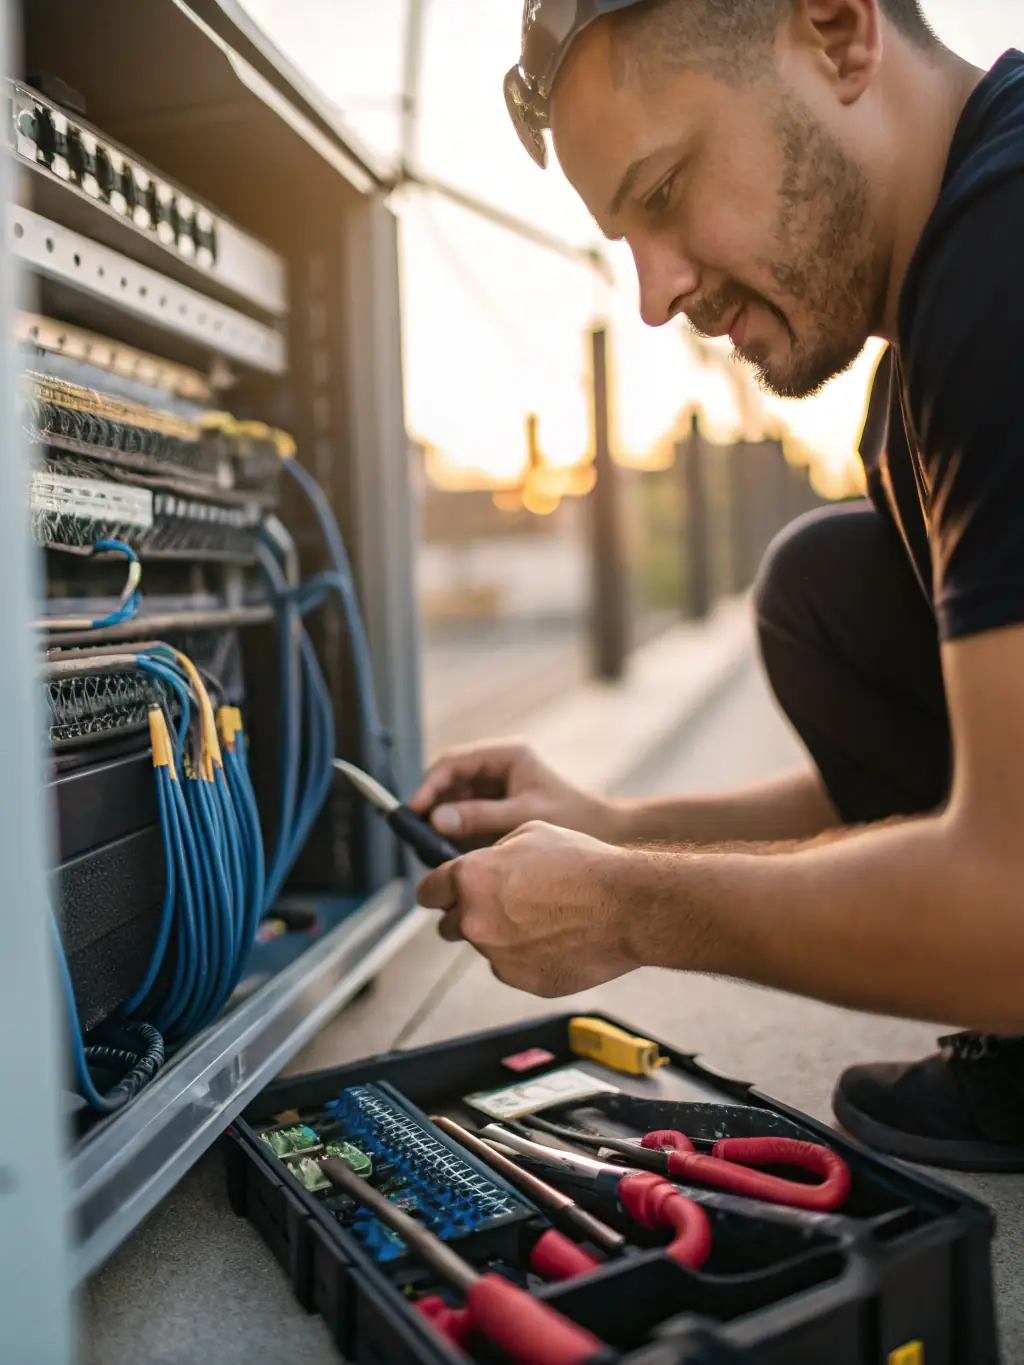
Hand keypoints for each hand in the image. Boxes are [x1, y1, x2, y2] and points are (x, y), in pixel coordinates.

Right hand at [409, 740, 618, 847]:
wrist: (604, 833)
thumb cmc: (572, 818)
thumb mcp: (523, 816)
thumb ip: (480, 817)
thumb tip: (436, 819)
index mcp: (506, 755)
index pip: (454, 762)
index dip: (430, 784)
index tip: (414, 809)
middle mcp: (497, 767)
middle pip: (449, 780)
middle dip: (432, 804)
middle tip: (417, 832)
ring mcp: (495, 787)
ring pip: (453, 799)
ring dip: (441, 820)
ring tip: (430, 845)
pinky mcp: (496, 808)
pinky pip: (465, 816)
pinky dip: (454, 832)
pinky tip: (448, 851)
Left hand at [417, 822, 639, 996]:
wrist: (626, 906)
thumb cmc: (584, 865)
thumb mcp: (531, 833)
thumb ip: (494, 853)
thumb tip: (484, 865)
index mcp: (471, 878)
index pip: (428, 891)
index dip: (437, 890)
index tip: (441, 894)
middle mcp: (475, 919)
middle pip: (449, 924)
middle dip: (468, 914)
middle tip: (504, 904)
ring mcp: (496, 955)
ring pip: (485, 945)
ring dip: (501, 934)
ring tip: (544, 917)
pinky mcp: (519, 980)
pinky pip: (511, 966)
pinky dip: (525, 956)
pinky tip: (556, 938)